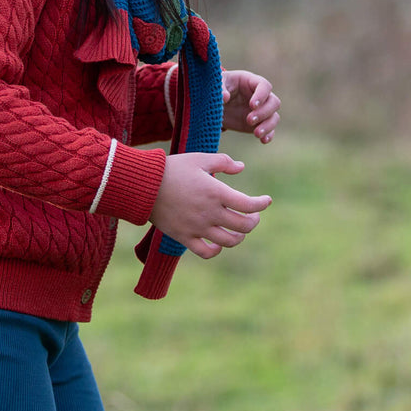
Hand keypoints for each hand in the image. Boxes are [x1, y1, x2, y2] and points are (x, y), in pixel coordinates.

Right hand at [150, 152, 271, 258]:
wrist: (143, 185)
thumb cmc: (172, 168)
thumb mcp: (199, 158)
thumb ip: (223, 162)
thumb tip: (241, 167)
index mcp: (215, 192)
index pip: (249, 205)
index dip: (262, 204)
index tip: (266, 200)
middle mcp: (210, 212)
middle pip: (243, 226)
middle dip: (253, 220)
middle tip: (253, 215)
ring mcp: (198, 227)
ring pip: (229, 241)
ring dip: (239, 236)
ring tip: (239, 229)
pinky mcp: (185, 237)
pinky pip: (207, 252)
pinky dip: (217, 250)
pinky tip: (218, 244)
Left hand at [221, 69, 280, 142]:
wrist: (215, 103)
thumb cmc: (218, 88)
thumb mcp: (217, 84)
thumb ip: (220, 88)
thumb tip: (225, 97)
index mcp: (251, 82)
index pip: (264, 86)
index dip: (261, 95)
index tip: (252, 105)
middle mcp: (261, 96)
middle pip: (274, 102)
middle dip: (264, 112)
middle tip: (249, 120)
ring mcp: (261, 110)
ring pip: (274, 117)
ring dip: (268, 126)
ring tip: (256, 133)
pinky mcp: (259, 123)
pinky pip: (270, 130)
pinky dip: (269, 135)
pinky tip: (263, 140)